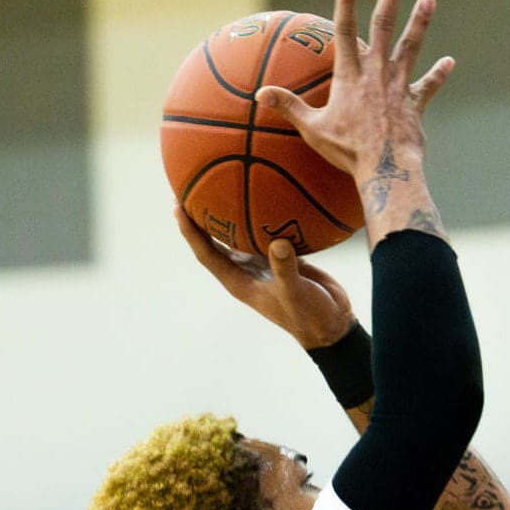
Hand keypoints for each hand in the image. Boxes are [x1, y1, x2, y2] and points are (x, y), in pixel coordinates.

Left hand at [175, 206, 354, 348]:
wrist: (332, 324)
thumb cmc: (309, 317)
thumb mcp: (295, 294)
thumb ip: (286, 269)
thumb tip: (277, 242)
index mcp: (240, 282)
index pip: (207, 254)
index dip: (190, 232)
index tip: (176, 207)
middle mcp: (246, 270)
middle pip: (215, 241)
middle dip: (200, 217)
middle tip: (188, 188)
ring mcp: (264, 263)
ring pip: (240, 235)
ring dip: (229, 213)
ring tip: (220, 185)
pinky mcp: (283, 257)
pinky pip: (267, 232)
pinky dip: (263, 216)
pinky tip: (264, 194)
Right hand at [258, 0, 452, 185]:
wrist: (386, 169)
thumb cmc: (347, 152)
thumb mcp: (312, 129)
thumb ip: (288, 106)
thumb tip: (259, 93)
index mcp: (350, 75)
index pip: (345, 29)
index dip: (347, 0)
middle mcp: (376, 73)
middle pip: (384, 26)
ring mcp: (398, 87)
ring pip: (411, 47)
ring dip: (420, 22)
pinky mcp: (415, 105)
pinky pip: (429, 86)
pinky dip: (439, 74)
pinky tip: (449, 61)